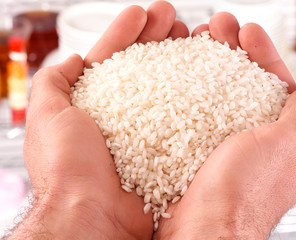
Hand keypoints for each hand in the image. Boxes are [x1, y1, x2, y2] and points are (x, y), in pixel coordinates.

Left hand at [10, 2, 188, 238]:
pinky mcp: (166, 146)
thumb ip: (52, 83)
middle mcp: (122, 115)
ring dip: (176, 57)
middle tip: (172, 18)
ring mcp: (146, 130)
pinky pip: (182, 113)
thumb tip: (70, 60)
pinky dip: (191, 92)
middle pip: (142, 66)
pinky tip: (202, 74)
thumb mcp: (47, 115)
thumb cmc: (67, 170)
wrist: (94, 215)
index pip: (111, 58)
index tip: (142, 13)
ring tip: (190, 34)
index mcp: (93, 105)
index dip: (126, 33)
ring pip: (165, 84)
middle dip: (156, 37)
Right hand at [154, 13, 295, 238]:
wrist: (199, 231)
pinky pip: (198, 114)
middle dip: (233, 54)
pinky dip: (192, 93)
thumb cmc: (240, 199)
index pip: (277, 88)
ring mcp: (225, 147)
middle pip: (246, 87)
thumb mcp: (278, 150)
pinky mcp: (199, 152)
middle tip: (218, 28)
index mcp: (283, 145)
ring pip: (220, 98)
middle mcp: (255, 145)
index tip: (247, 32)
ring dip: (211, 69)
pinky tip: (181, 77)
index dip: (264, 57)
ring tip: (197, 43)